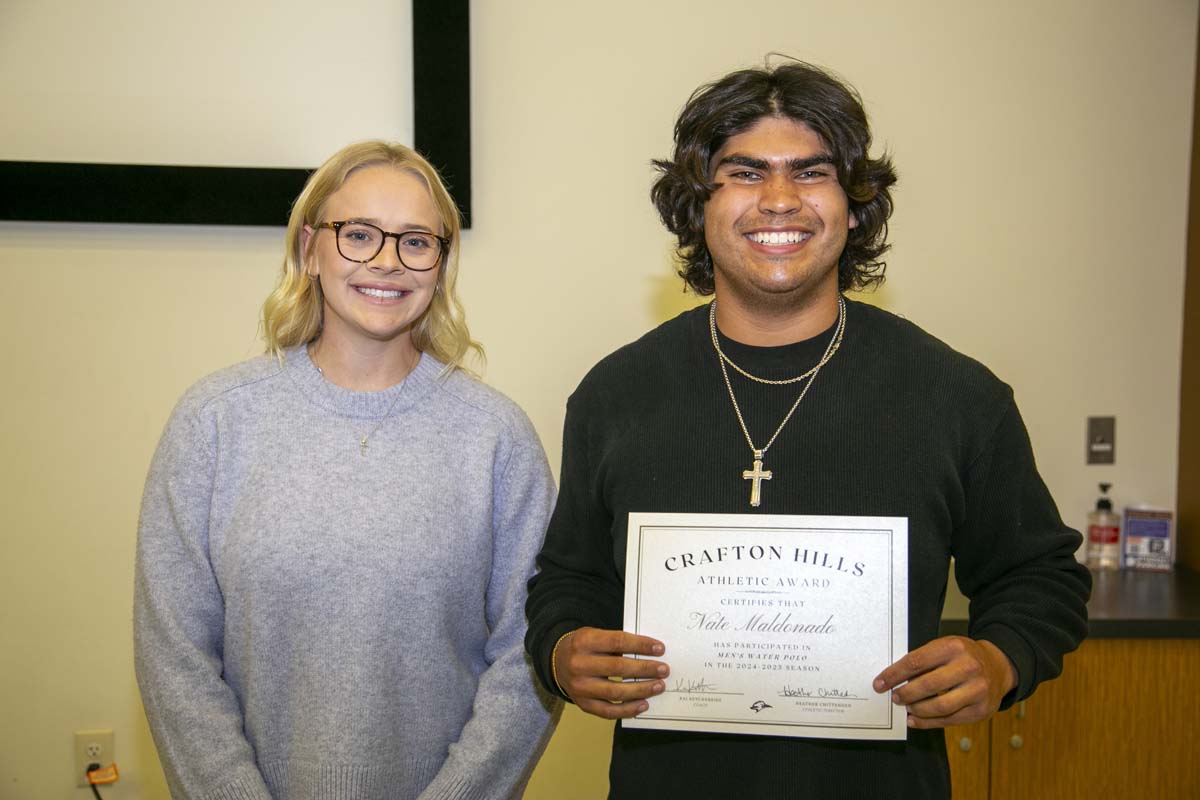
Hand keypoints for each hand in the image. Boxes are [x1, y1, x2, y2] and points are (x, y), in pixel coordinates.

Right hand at [553, 627, 668, 719]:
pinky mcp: (582, 704)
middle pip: (618, 668)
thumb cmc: (585, 647)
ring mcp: (579, 687)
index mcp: (584, 641)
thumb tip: (650, 653)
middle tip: (663, 669)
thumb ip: (617, 643)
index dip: (641, 645)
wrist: (557, 662)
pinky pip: (608, 711)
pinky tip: (643, 704)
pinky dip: (628, 709)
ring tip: (659, 686)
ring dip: (641, 690)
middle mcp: (578, 664)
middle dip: (645, 669)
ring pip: (615, 692)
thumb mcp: (595, 635)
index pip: (617, 642)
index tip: (660, 649)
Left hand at [872, 636, 1016, 728]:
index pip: (916, 662)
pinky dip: (929, 722)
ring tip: (906, 708)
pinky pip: (950, 720)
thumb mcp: (945, 647)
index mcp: (953, 647)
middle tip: (894, 697)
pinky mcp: (981, 710)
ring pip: (939, 706)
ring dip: (917, 709)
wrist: (998, 667)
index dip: (894, 674)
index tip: (880, 683)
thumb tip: (893, 679)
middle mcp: (968, 667)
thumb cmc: (963, 657)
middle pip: (927, 685)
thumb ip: (923, 660)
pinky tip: (916, 720)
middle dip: (905, 693)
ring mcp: (977, 690)